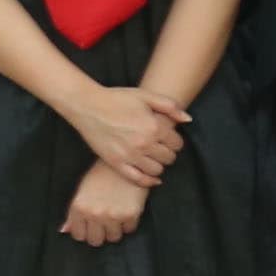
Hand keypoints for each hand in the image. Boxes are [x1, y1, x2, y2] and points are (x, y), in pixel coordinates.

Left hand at [63, 158, 148, 248]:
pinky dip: (129, 223)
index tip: (90, 226)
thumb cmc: (101, 174)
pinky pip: (129, 230)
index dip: (85, 231)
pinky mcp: (130, 214)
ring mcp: (112, 215)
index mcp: (78, 207)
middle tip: (104, 222)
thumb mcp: (82, 191)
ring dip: (115, 229)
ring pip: (113, 237)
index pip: (78, 235)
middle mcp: (94, 213)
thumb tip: (64, 231)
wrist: (124, 162)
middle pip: (95, 241)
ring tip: (116, 214)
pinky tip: (127, 209)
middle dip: (100, 233)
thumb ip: (73, 214)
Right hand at [66, 81, 186, 183]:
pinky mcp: (116, 163)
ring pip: (156, 170)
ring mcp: (129, 155)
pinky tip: (151, 177)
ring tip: (152, 157)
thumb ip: (169, 106)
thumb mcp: (145, 95)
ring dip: (158, 165)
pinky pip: (138, 179)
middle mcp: (144, 143)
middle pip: (169, 158)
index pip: (177, 143)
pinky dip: (148, 181)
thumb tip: (188, 120)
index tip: (168, 138)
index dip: (175, 140)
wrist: (88, 106)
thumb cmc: (117, 98)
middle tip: (160, 147)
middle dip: (168, 153)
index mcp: (153, 127)